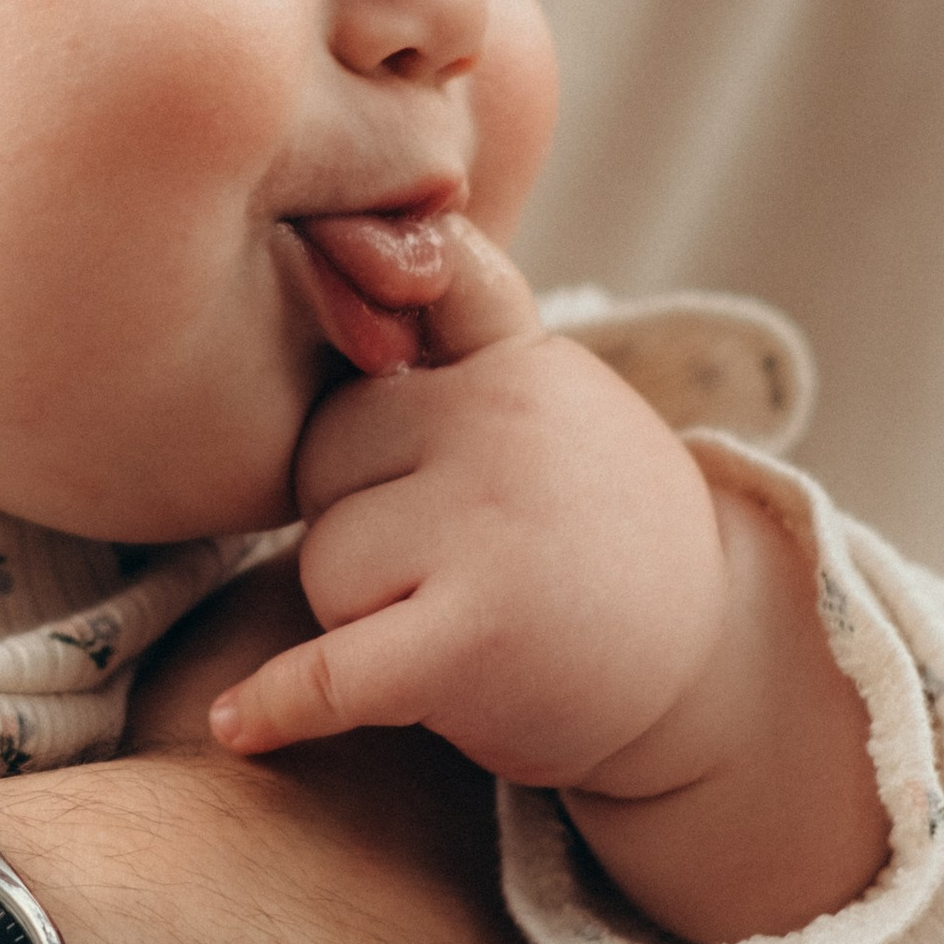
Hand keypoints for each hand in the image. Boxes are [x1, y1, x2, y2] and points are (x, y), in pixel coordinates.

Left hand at [210, 222, 727, 786]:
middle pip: (326, 463)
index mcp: (519, 361)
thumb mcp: (553, 400)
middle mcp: (506, 423)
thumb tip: (358, 227)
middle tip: (447, 561)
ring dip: (360, 614)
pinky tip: (235, 723)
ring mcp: (490, 526)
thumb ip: (468, 322)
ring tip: (457, 621)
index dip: (364, 259)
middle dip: (356, 518)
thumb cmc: (592, 530)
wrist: (707, 665)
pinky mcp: (473, 639)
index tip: (313, 221)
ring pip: (325, 565)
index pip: (421, 289)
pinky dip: (280, 705)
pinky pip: (333, 669)